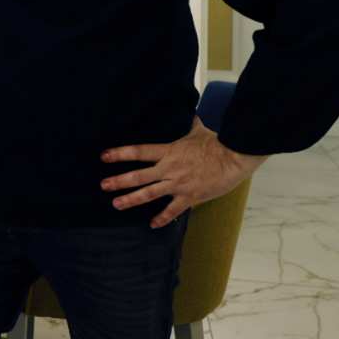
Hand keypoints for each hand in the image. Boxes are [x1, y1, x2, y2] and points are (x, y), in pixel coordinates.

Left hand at [100, 116, 266, 227]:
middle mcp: (169, 169)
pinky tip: (152, 224)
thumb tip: (192, 114)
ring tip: (116, 204)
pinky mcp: (190, 197)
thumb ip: (190, 125)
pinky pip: (173, 210)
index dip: (120, 154)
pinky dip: (162, 218)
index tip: (104, 157)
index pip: (139, 152)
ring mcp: (178, 184)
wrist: (234, 157)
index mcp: (168, 151)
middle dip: (119, 181)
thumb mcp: (198, 130)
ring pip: (149, 193)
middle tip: (103, 185)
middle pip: (138, 176)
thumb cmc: (217, 142)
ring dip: (132, 199)